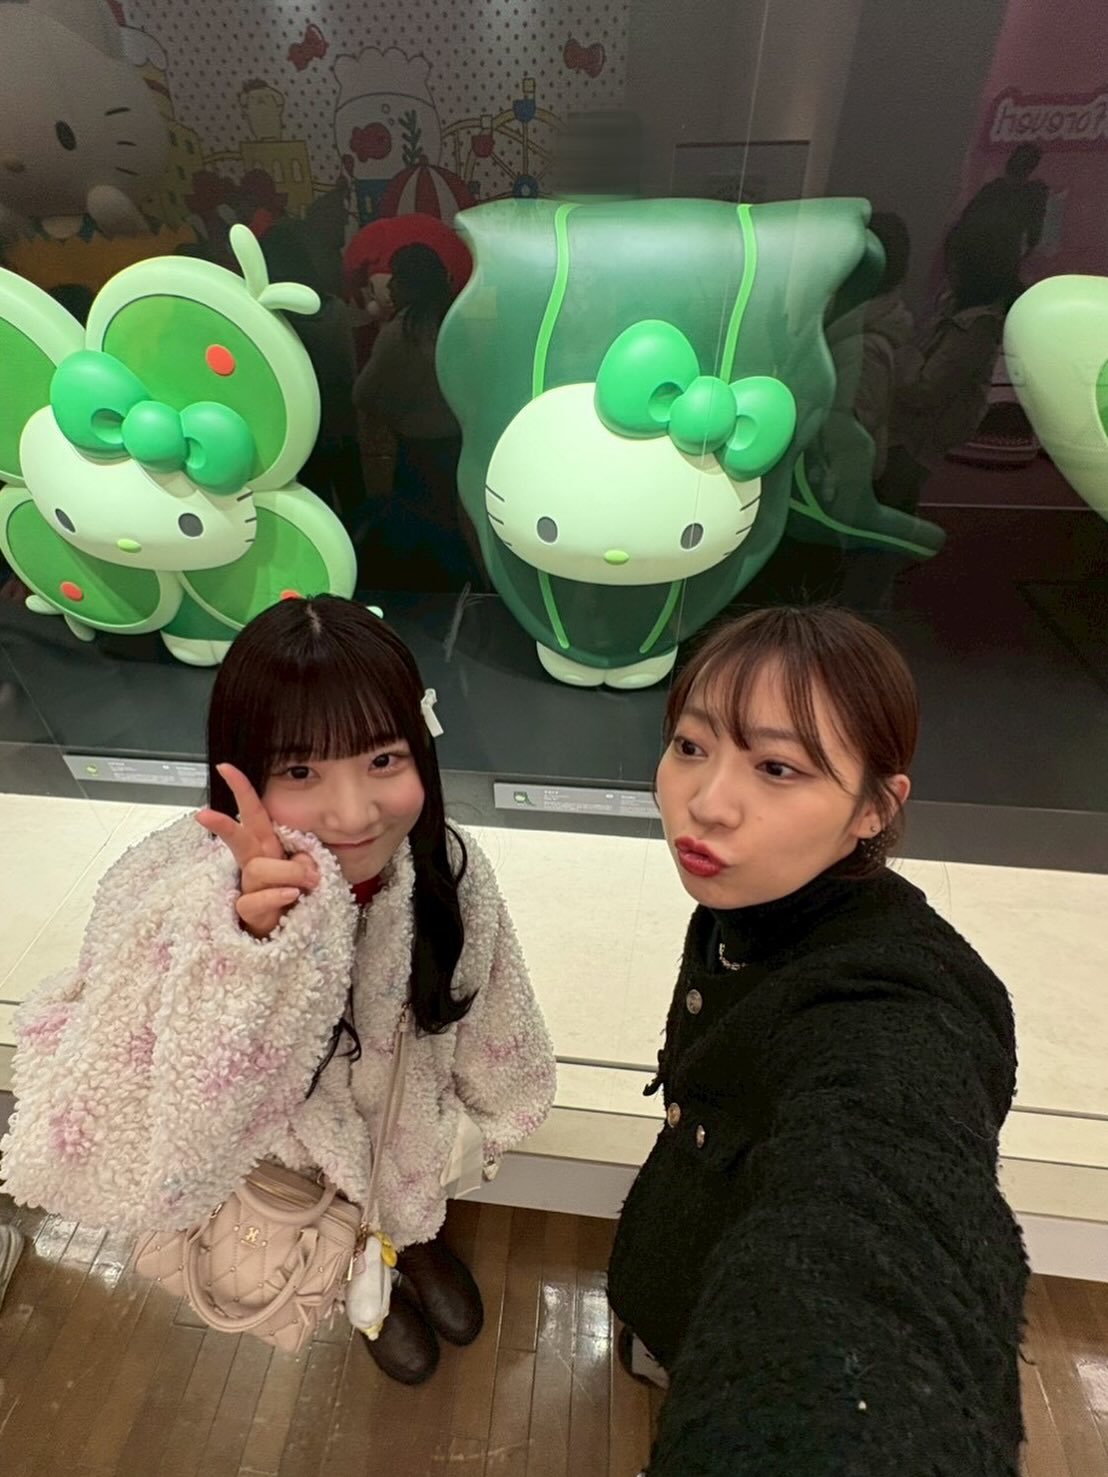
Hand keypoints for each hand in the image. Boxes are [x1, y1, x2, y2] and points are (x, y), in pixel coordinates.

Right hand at [196, 764, 319, 939]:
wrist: (287, 934)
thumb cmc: (295, 896)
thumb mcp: (307, 873)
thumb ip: (306, 861)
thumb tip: (305, 865)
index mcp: (267, 847)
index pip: (254, 813)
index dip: (241, 789)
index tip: (226, 767)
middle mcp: (255, 864)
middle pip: (239, 839)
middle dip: (223, 825)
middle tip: (204, 815)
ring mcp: (249, 888)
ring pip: (258, 869)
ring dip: (288, 873)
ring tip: (307, 884)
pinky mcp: (248, 914)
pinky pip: (255, 900)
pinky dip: (275, 895)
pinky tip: (290, 895)